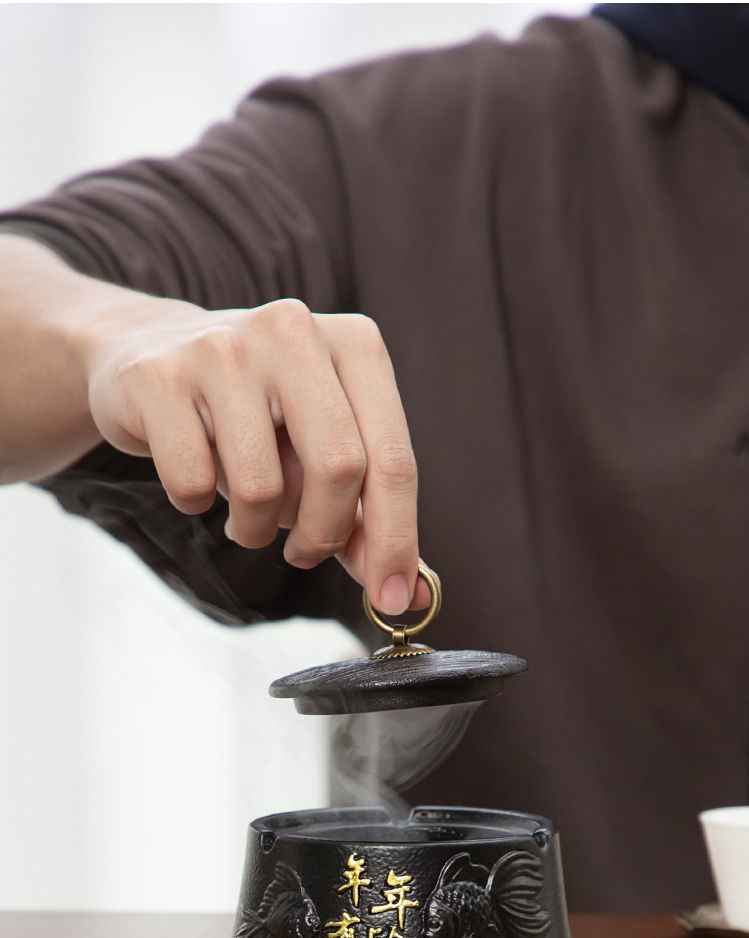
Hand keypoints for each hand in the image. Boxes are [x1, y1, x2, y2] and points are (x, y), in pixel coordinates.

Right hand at [84, 297, 429, 613]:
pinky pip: (193, 483)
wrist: (148, 351)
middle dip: (325, 534)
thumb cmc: (253, 411)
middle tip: (305, 553)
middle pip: (340, 467)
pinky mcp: (159, 377)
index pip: (393, 458)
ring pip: (262, 486)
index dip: (396, 540)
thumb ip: (364, 514)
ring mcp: (223, 347)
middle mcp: (294, 330)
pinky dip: (197, 504)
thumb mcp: (320, 449)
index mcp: (354, 344)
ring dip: (256, 528)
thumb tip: (403, 590)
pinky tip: (196, 475)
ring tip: (245, 510)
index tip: (392, 600)